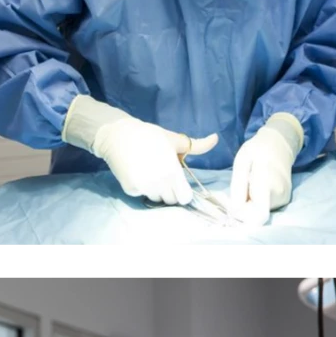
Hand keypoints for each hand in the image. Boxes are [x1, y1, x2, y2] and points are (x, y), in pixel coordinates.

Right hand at [93, 117, 217, 203]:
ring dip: (157, 191)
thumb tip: (216, 138)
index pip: (184, 197)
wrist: (119, 136)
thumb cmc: (150, 136)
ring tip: (151, 174)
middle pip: (171, 200)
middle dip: (170, 191)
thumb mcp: (175, 139)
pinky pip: (142, 195)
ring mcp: (143, 187)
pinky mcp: (130, 189)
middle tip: (164, 176)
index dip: (183, 192)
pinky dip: (142, 188)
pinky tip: (139, 174)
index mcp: (172, 171)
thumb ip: (197, 145)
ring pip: (156, 199)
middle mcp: (158, 182)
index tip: (180, 185)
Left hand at [229, 113, 303, 224]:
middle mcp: (280, 195)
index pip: (258, 214)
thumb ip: (238, 185)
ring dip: (249, 201)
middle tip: (242, 186)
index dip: (242, 214)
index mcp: (268, 184)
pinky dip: (256, 200)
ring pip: (258, 210)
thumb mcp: (242, 162)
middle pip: (254, 213)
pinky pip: (263, 207)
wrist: (280, 143)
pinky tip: (257, 186)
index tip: (235, 202)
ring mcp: (283, 198)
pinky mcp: (283, 200)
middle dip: (243, 205)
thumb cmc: (258, 150)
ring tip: (251, 183)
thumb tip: (234, 209)